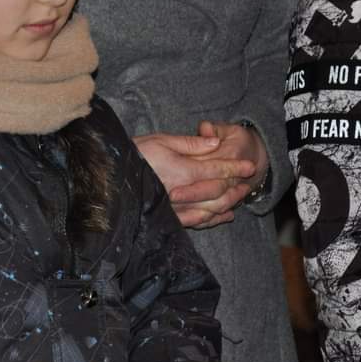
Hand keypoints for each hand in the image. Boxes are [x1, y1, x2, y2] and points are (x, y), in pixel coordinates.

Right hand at [133, 133, 253, 228]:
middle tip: (248, 182)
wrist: (111, 175)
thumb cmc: (135, 153)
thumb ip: (190, 143)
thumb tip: (215, 142)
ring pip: (210, 208)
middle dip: (235, 186)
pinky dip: (214, 219)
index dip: (235, 167)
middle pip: (217, 191)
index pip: (216, 169)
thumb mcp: (161, 140)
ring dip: (228, 203)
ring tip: (240, 197)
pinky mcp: (169, 217)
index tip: (250, 166)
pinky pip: (197, 221)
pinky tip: (224, 215)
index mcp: (182, 170)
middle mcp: (181, 192)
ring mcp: (175, 208)